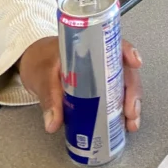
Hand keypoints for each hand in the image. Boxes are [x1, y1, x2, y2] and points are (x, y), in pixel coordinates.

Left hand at [20, 36, 143, 133]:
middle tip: (131, 111)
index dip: (128, 51)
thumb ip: (49, 98)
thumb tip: (53, 123)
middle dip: (133, 90)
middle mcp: (100, 59)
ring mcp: (101, 75)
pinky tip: (124, 124)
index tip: (135, 63)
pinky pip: (115, 97)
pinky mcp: (98, 89)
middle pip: (124, 70)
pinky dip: (121, 110)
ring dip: (131, 104)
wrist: (32, 64)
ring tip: (131, 123)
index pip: (114, 44)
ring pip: (124, 86)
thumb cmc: (40, 60)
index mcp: (89, 46)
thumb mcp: (42, 76)